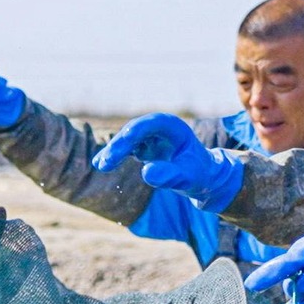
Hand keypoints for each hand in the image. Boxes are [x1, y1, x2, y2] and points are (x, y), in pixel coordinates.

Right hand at [91, 113, 243, 211]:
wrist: (204, 177)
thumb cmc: (199, 175)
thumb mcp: (188, 177)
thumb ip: (170, 176)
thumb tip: (146, 173)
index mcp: (173, 127)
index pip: (149, 125)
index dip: (133, 134)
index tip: (120, 147)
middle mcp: (159, 128)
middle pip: (134, 132)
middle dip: (119, 146)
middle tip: (106, 163)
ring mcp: (150, 136)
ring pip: (127, 140)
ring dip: (114, 151)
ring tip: (101, 165)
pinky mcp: (144, 146)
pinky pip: (126, 149)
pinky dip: (115, 156)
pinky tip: (100, 164)